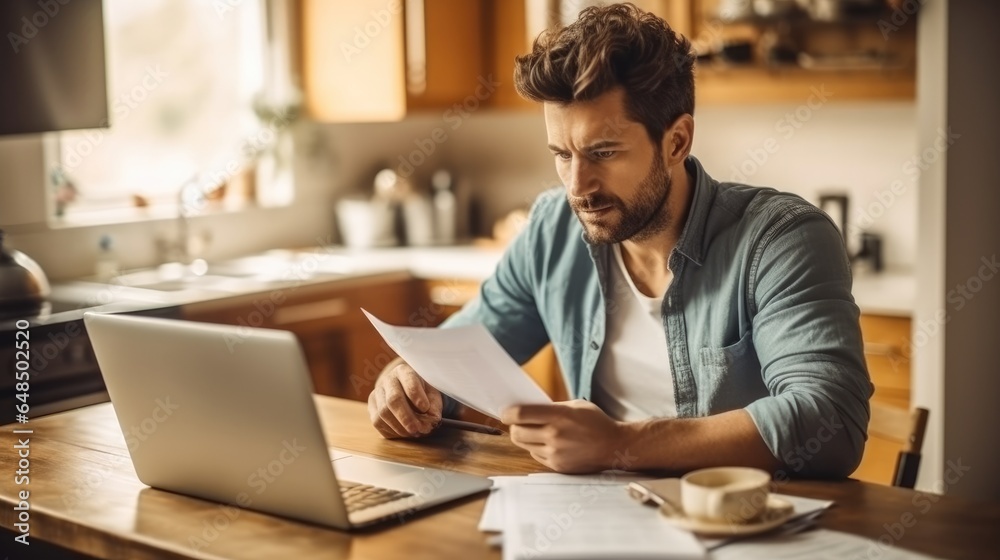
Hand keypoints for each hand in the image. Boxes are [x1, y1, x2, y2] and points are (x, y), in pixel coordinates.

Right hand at [368, 359, 442, 438]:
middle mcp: (388, 380)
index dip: (417, 396)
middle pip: (393, 400)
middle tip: (417, 429)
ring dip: (400, 427)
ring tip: (414, 432)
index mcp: (405, 371)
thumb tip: (430, 422)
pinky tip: (404, 432)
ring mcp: (377, 394)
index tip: (425, 408)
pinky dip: (392, 431)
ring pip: (383, 413)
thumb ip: (434, 407)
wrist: (405, 392)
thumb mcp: (432, 395)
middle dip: (406, 417)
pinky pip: (378, 423)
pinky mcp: (371, 408)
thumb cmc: (422, 393)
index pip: (409, 381)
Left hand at [501, 400, 627, 472]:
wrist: (614, 446)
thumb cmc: (596, 422)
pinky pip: (536, 455)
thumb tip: (528, 410)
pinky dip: (537, 448)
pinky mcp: (557, 466)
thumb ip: (552, 408)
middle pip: (516, 433)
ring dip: (525, 438)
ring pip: (524, 445)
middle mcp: (555, 435)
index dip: (507, 413)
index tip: (505, 412)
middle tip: (519, 422)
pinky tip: (549, 443)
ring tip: (535, 432)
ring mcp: (555, 453)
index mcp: (559, 416)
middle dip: (514, 426)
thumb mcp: (575, 406)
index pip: (520, 415)